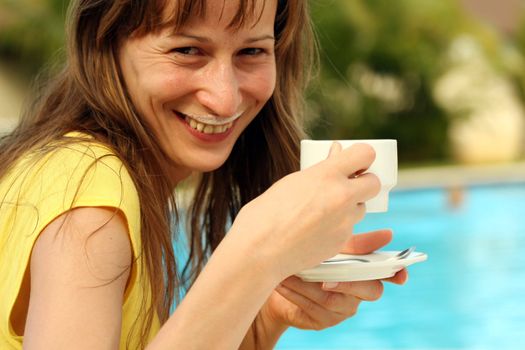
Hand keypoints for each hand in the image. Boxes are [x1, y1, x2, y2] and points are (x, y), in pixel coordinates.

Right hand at [231, 142, 380, 279]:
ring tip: (322, 212)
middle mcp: (341, 196)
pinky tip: (314, 231)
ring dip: (349, 207)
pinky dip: (337, 228)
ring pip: (361, 208)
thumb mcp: (291, 183)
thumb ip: (319, 171)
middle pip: (373, 183)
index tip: (356, 162)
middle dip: (364, 183)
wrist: (259, 251)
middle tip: (348, 186)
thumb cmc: (266, 214)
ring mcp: (344, 221)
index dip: (363, 157)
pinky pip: (348, 230)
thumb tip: (336, 154)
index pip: (365, 153)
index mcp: (326, 174)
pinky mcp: (341, 242)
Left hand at [259, 230, 407, 330]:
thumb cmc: (308, 259)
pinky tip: (283, 282)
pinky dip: (296, 293)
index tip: (400, 275)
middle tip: (325, 278)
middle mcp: (359, 291)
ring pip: (333, 298)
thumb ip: (356, 244)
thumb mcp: (329, 246)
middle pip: (368, 290)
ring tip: (290, 272)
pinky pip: (313, 308)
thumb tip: (388, 234)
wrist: (278, 282)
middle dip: (346, 283)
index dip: (397, 273)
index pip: (389, 273)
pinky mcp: (324, 320)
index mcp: (365, 270)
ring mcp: (343, 308)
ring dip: (308, 284)